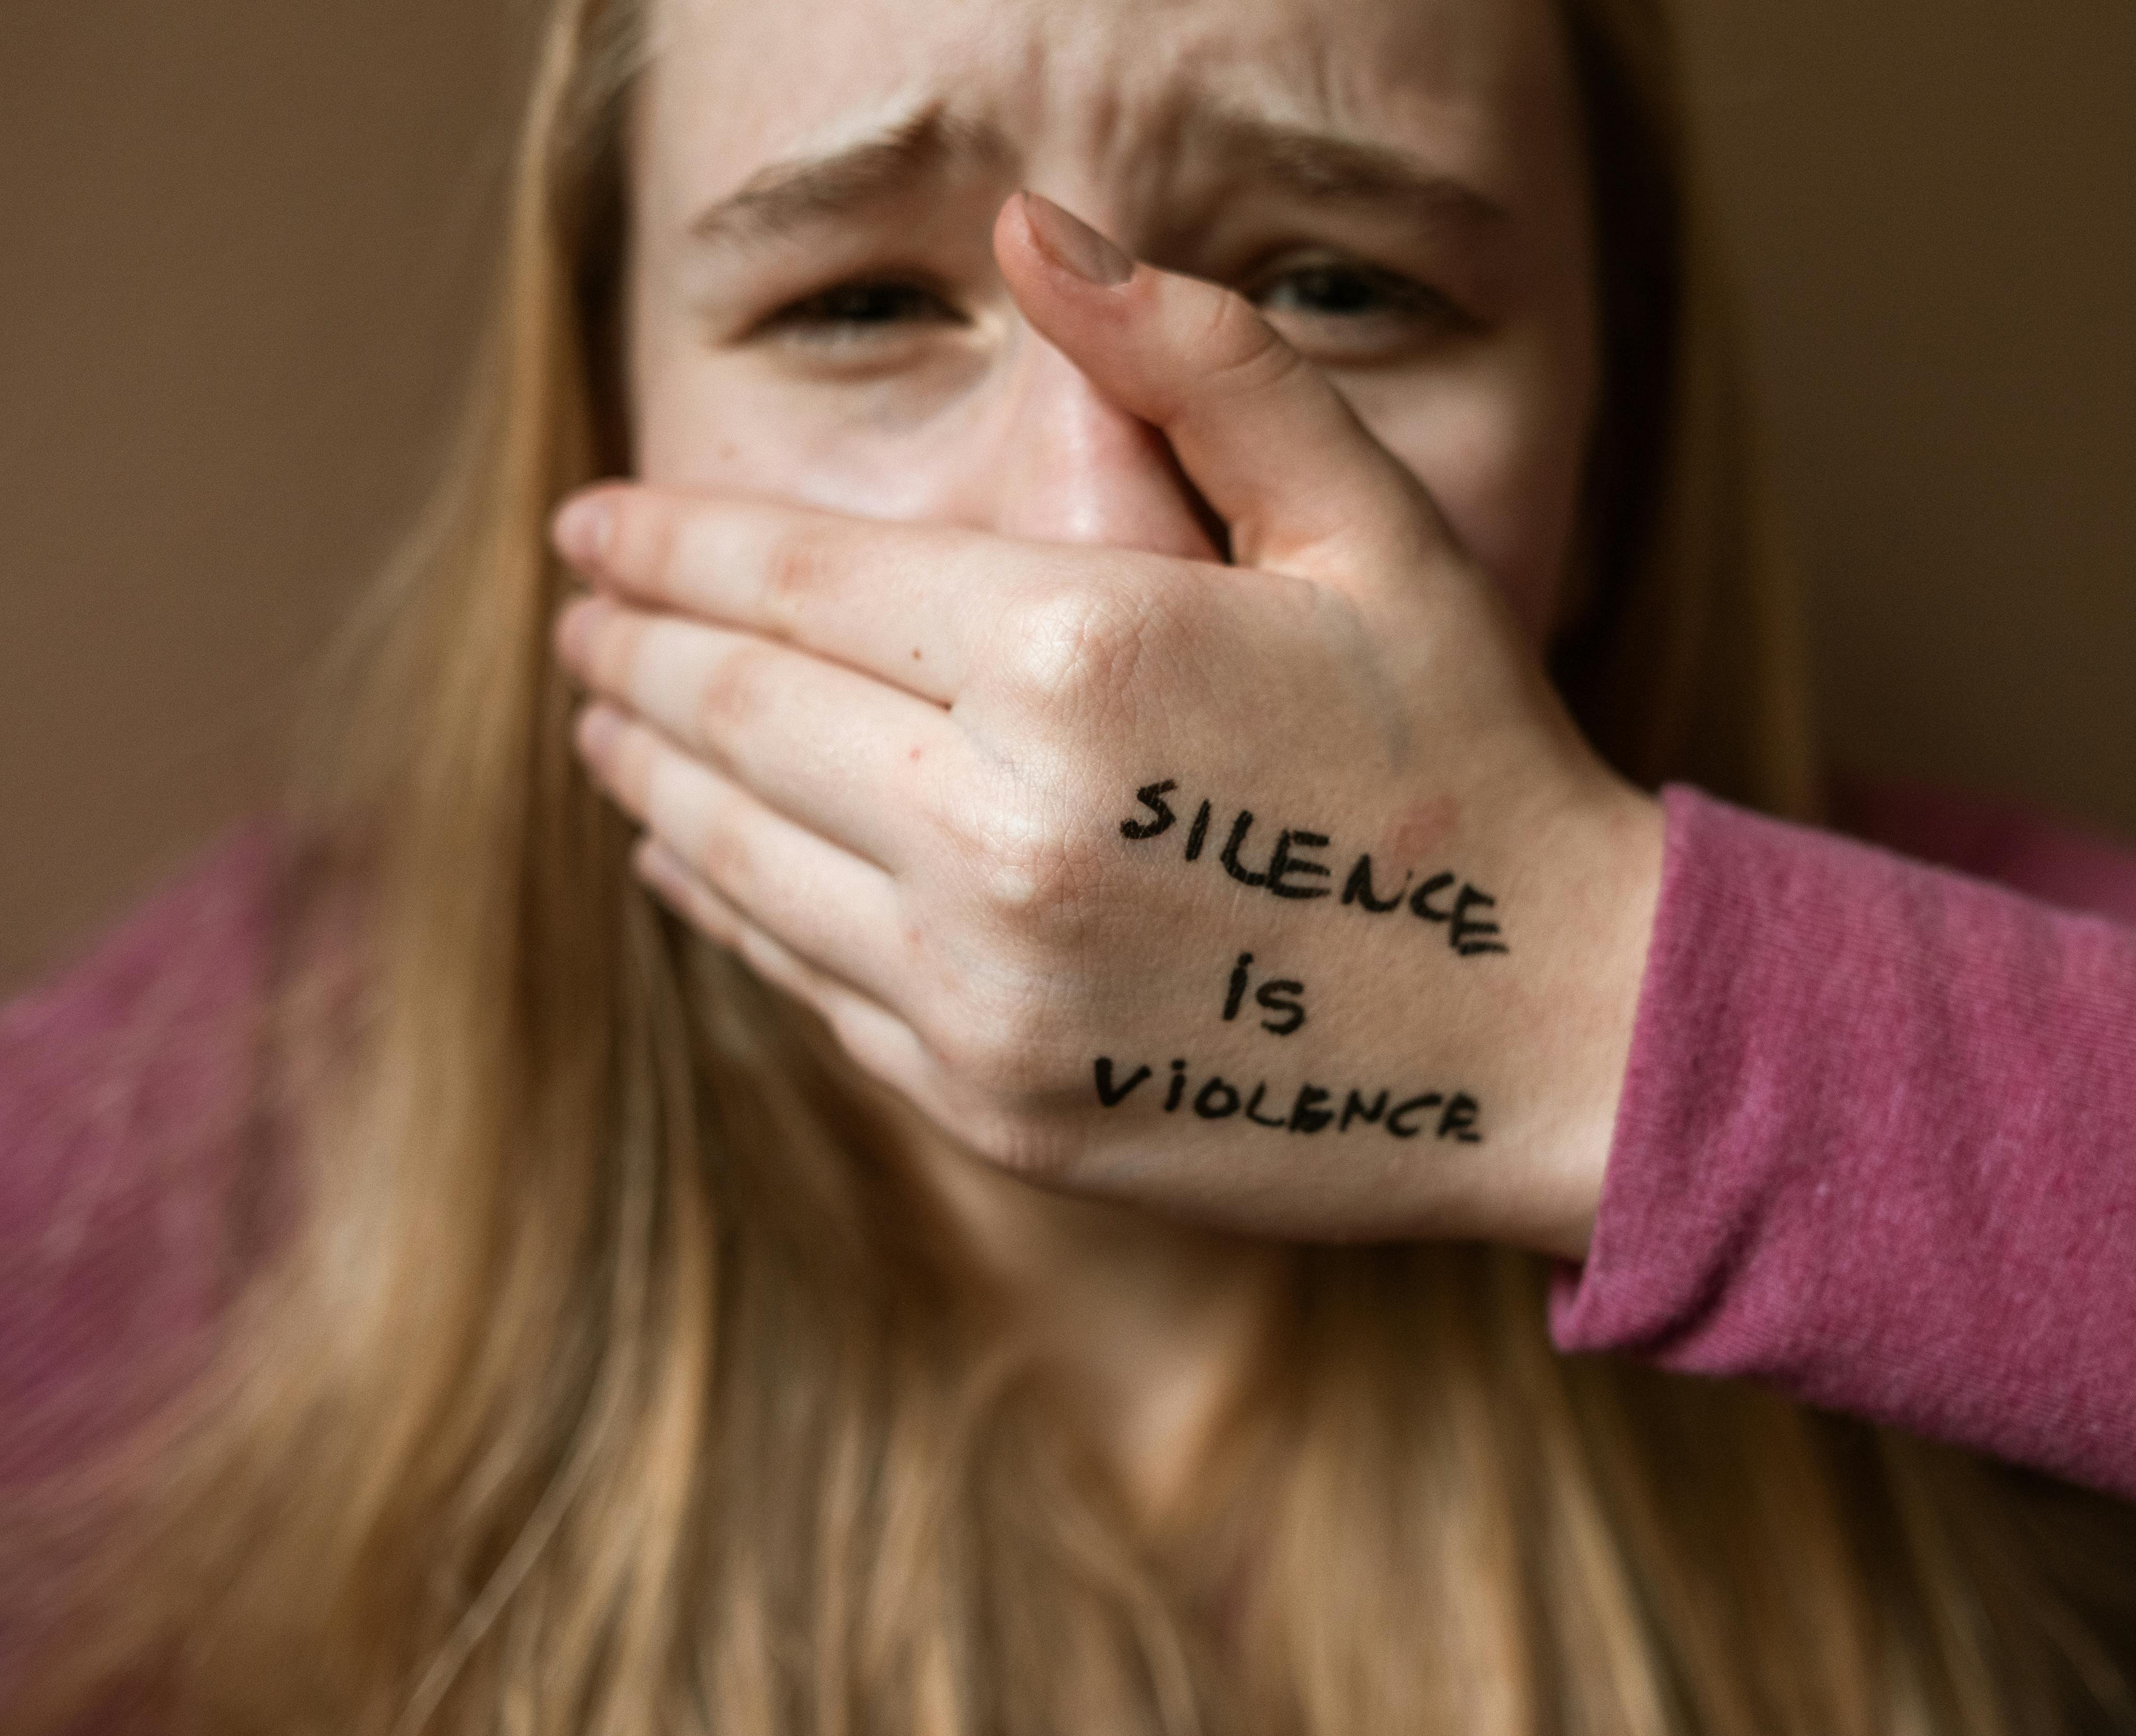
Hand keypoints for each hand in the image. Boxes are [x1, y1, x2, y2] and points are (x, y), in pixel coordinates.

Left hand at [552, 193, 1662, 1257]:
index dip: (666, 544)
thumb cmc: (1466, 754)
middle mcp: (999, 828)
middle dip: (628, 657)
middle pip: (730, 717)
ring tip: (603, 728)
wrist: (1557, 1028)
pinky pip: (802, 984)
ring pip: (737, 858)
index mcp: (1077, 652)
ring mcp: (983, 987)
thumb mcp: (1364, 517)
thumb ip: (1191, 360)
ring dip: (649, 779)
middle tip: (578, 622)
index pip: (790, 575)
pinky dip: (724, 908)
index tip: (588, 528)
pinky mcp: (992, 1104)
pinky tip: (691, 865)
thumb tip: (1024, 231)